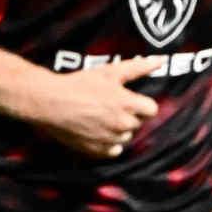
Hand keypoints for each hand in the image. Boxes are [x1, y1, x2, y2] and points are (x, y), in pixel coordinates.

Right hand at [30, 54, 162, 158]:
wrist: (50, 102)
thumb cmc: (80, 84)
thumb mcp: (110, 71)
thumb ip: (139, 67)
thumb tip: (161, 60)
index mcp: (128, 105)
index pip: (152, 109)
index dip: (142, 103)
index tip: (129, 99)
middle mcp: (122, 125)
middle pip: (138, 123)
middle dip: (129, 115)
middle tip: (109, 105)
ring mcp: (110, 139)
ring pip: (126, 137)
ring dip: (119, 129)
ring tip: (101, 117)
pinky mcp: (97, 151)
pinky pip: (113, 151)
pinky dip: (109, 143)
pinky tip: (97, 130)